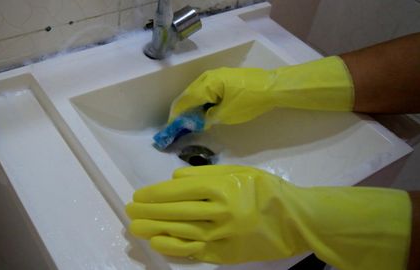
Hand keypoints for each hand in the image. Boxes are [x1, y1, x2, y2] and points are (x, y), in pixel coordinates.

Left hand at [126, 165, 410, 268]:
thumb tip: (174, 179)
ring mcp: (221, 236)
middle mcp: (219, 212)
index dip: (155, 194)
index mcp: (222, 188)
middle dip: (149, 211)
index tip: (138, 195)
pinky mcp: (226, 254)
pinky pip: (194, 251)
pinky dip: (174, 247)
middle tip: (129, 211)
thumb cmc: (267, 191)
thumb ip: (206, 174)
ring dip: (154, 229)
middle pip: (175, 212)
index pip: (178, 191)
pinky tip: (157, 243)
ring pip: (180, 231)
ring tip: (135, 227)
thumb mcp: (240, 172)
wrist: (295, 221)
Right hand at [169, 56, 353, 127]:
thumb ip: (209, 117)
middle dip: (182, 109)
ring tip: (190, 119)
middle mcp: (208, 76)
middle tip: (178, 124)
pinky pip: (207, 89)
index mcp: (207, 84)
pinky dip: (202, 100)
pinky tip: (204, 109)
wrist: (272, 87)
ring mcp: (217, 75)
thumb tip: (199, 121)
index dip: (177, 114)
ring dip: (192, 104)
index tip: (171, 126)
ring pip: (198, 91)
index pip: (185, 100)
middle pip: (189, 94)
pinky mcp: (225, 77)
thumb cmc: (250, 101)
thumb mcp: (227, 114)